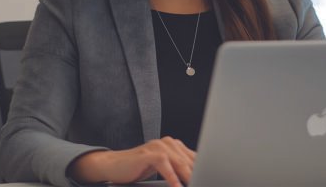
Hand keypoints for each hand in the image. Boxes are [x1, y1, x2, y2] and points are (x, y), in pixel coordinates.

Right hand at [69, 137, 195, 186]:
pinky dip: (171, 177)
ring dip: (188, 176)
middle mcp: (169, 143)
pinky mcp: (149, 153)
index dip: (204, 170)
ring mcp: (158, 146)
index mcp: (175, 145)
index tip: (210, 179)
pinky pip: (164, 164)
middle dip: (198, 174)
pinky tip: (176, 186)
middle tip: (205, 182)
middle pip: (189, 161)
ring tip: (195, 184)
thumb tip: (196, 177)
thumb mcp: (164, 168)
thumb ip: (179, 169)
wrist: (115, 165)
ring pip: (179, 162)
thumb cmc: (140, 168)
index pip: (195, 158)